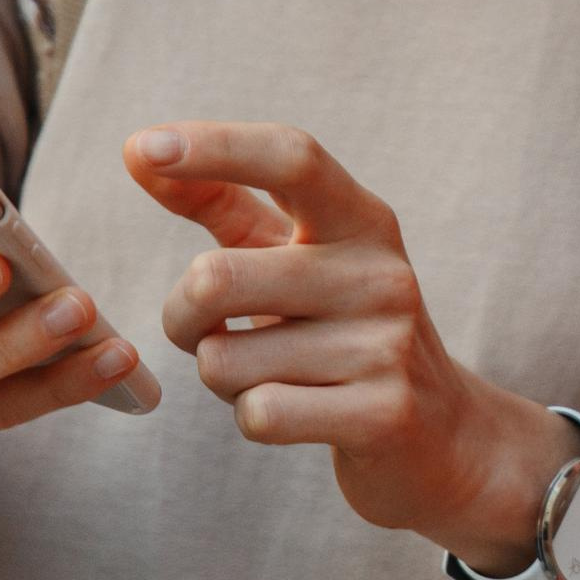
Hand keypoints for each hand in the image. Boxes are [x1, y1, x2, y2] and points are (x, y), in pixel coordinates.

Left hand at [129, 122, 571, 553]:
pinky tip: (296, 411)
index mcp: (362, 220)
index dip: (215, 146)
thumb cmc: (342, 329)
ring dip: (223, 376)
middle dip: (182, 316)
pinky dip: (253, 416)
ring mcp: (388, 344)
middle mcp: (381, 272)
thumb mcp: (295, 254)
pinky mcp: (383, 414)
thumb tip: (138, 150)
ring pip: (225, 360)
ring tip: (271, 373)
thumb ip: (222, 200)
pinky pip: (259, 413)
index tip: (142, 146)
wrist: (441, 433)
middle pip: (218, 277)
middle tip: (205, 330)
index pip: (292, 158)